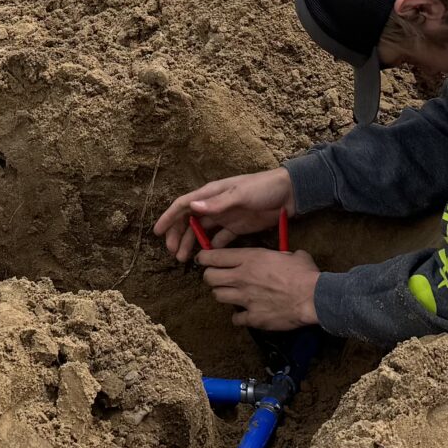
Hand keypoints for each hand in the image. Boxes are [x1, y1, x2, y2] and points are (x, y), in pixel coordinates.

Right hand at [155, 168, 293, 263]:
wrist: (289, 194)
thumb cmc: (263, 188)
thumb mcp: (240, 194)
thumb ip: (217, 203)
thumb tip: (192, 207)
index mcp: (212, 193)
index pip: (184, 205)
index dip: (169, 217)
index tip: (157, 232)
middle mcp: (214, 205)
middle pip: (189, 220)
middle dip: (178, 235)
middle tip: (173, 252)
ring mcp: (225, 217)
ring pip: (201, 231)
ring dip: (191, 244)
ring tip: (184, 259)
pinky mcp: (237, 227)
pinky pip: (219, 239)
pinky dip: (211, 248)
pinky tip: (207, 259)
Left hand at [200, 248, 321, 330]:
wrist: (313, 298)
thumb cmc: (304, 273)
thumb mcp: (290, 254)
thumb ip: (278, 255)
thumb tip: (282, 256)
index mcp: (249, 258)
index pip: (213, 257)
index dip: (204, 258)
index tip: (204, 259)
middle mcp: (241, 277)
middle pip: (209, 278)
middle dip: (210, 277)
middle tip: (218, 278)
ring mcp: (245, 299)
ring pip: (218, 296)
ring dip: (223, 294)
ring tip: (232, 294)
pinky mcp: (252, 317)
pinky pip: (236, 318)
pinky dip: (239, 317)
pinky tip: (246, 314)